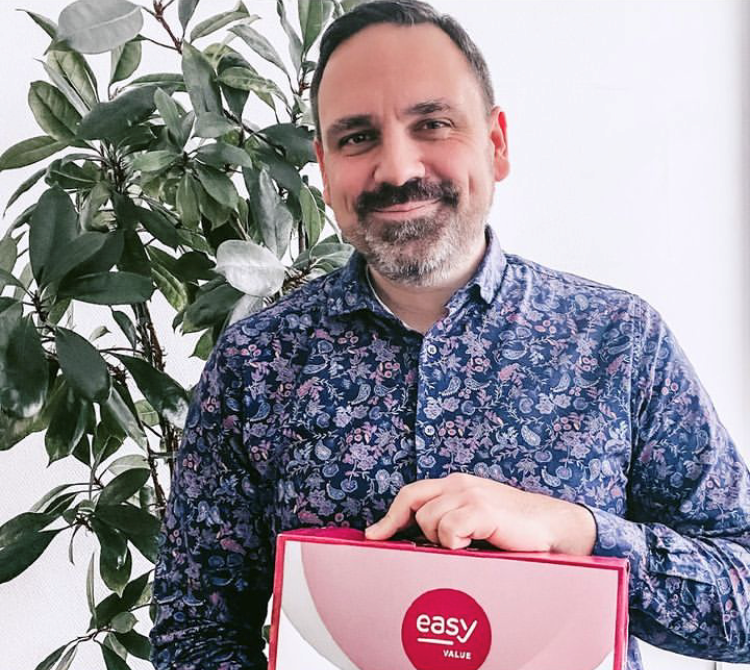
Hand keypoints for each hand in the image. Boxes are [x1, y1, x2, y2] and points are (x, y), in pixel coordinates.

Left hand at [364, 472, 595, 554]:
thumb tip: (416, 541)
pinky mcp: (481, 510)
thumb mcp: (475, 518)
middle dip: (419, 532)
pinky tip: (476, 544)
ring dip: (444, 540)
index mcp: (456, 484)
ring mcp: (470, 495)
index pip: (411, 494)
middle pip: (415, 507)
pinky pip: (449, 530)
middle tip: (437, 547)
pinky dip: (457, 543)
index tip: (374, 535)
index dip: (390, 516)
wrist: (553, 526)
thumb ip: (449, 519)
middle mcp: (459, 484)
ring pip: (429, 521)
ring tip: (470, 543)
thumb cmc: (513, 528)